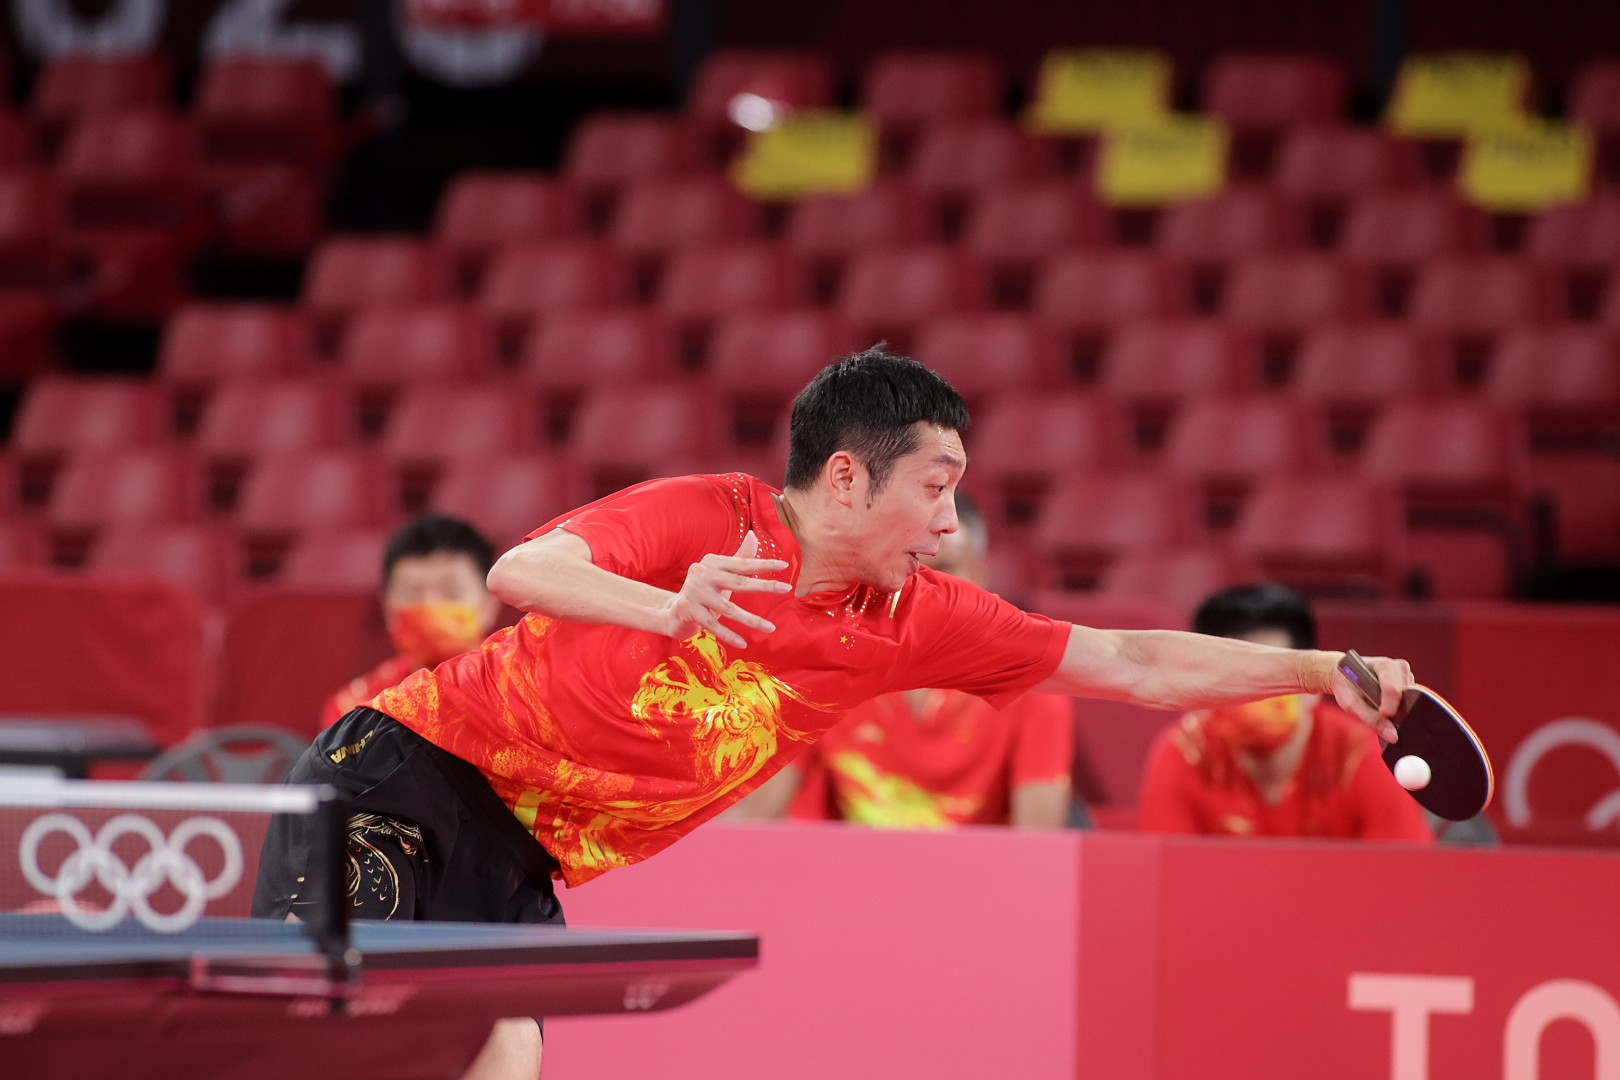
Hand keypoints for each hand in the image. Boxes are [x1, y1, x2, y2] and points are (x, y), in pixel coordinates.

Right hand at [659, 531, 791, 647]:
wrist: (674, 612)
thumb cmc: (705, 592)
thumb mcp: (722, 574)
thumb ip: (739, 557)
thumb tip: (754, 536)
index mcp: (711, 562)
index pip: (741, 563)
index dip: (763, 564)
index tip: (784, 565)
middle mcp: (701, 573)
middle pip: (738, 582)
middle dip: (764, 586)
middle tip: (786, 588)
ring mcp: (693, 592)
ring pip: (728, 608)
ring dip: (751, 620)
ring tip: (770, 627)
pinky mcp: (688, 610)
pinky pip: (714, 625)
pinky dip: (729, 635)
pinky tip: (743, 643)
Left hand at [1328, 654, 1412, 743]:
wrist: (1344, 676)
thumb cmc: (1347, 687)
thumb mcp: (1351, 703)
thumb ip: (1371, 719)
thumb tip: (1393, 736)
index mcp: (1383, 666)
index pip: (1392, 689)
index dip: (1389, 706)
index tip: (1383, 715)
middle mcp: (1399, 667)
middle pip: (1406, 694)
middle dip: (1396, 708)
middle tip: (1381, 714)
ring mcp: (1406, 675)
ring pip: (1411, 698)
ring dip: (1398, 708)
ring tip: (1380, 707)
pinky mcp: (1409, 683)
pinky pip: (1412, 700)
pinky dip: (1400, 707)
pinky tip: (1387, 706)